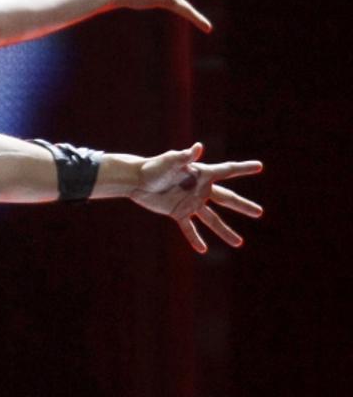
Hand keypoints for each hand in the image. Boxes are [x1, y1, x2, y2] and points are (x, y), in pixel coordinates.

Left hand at [130, 143, 262, 252]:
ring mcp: (190, 202)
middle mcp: (200, 189)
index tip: (259, 166)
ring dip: (224, 231)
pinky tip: (203, 249)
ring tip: (238, 243)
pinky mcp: (178, 212)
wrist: (136, 180)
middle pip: (226, 199)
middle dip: (243, 206)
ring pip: (212, 219)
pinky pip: (189, 228)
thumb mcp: (169, 161)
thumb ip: (185, 157)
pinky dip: (195, 238)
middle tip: (259, 212)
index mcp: (201, 174)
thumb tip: (198, 147)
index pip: (227, 170)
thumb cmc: (153, 167)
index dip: (243, 168)